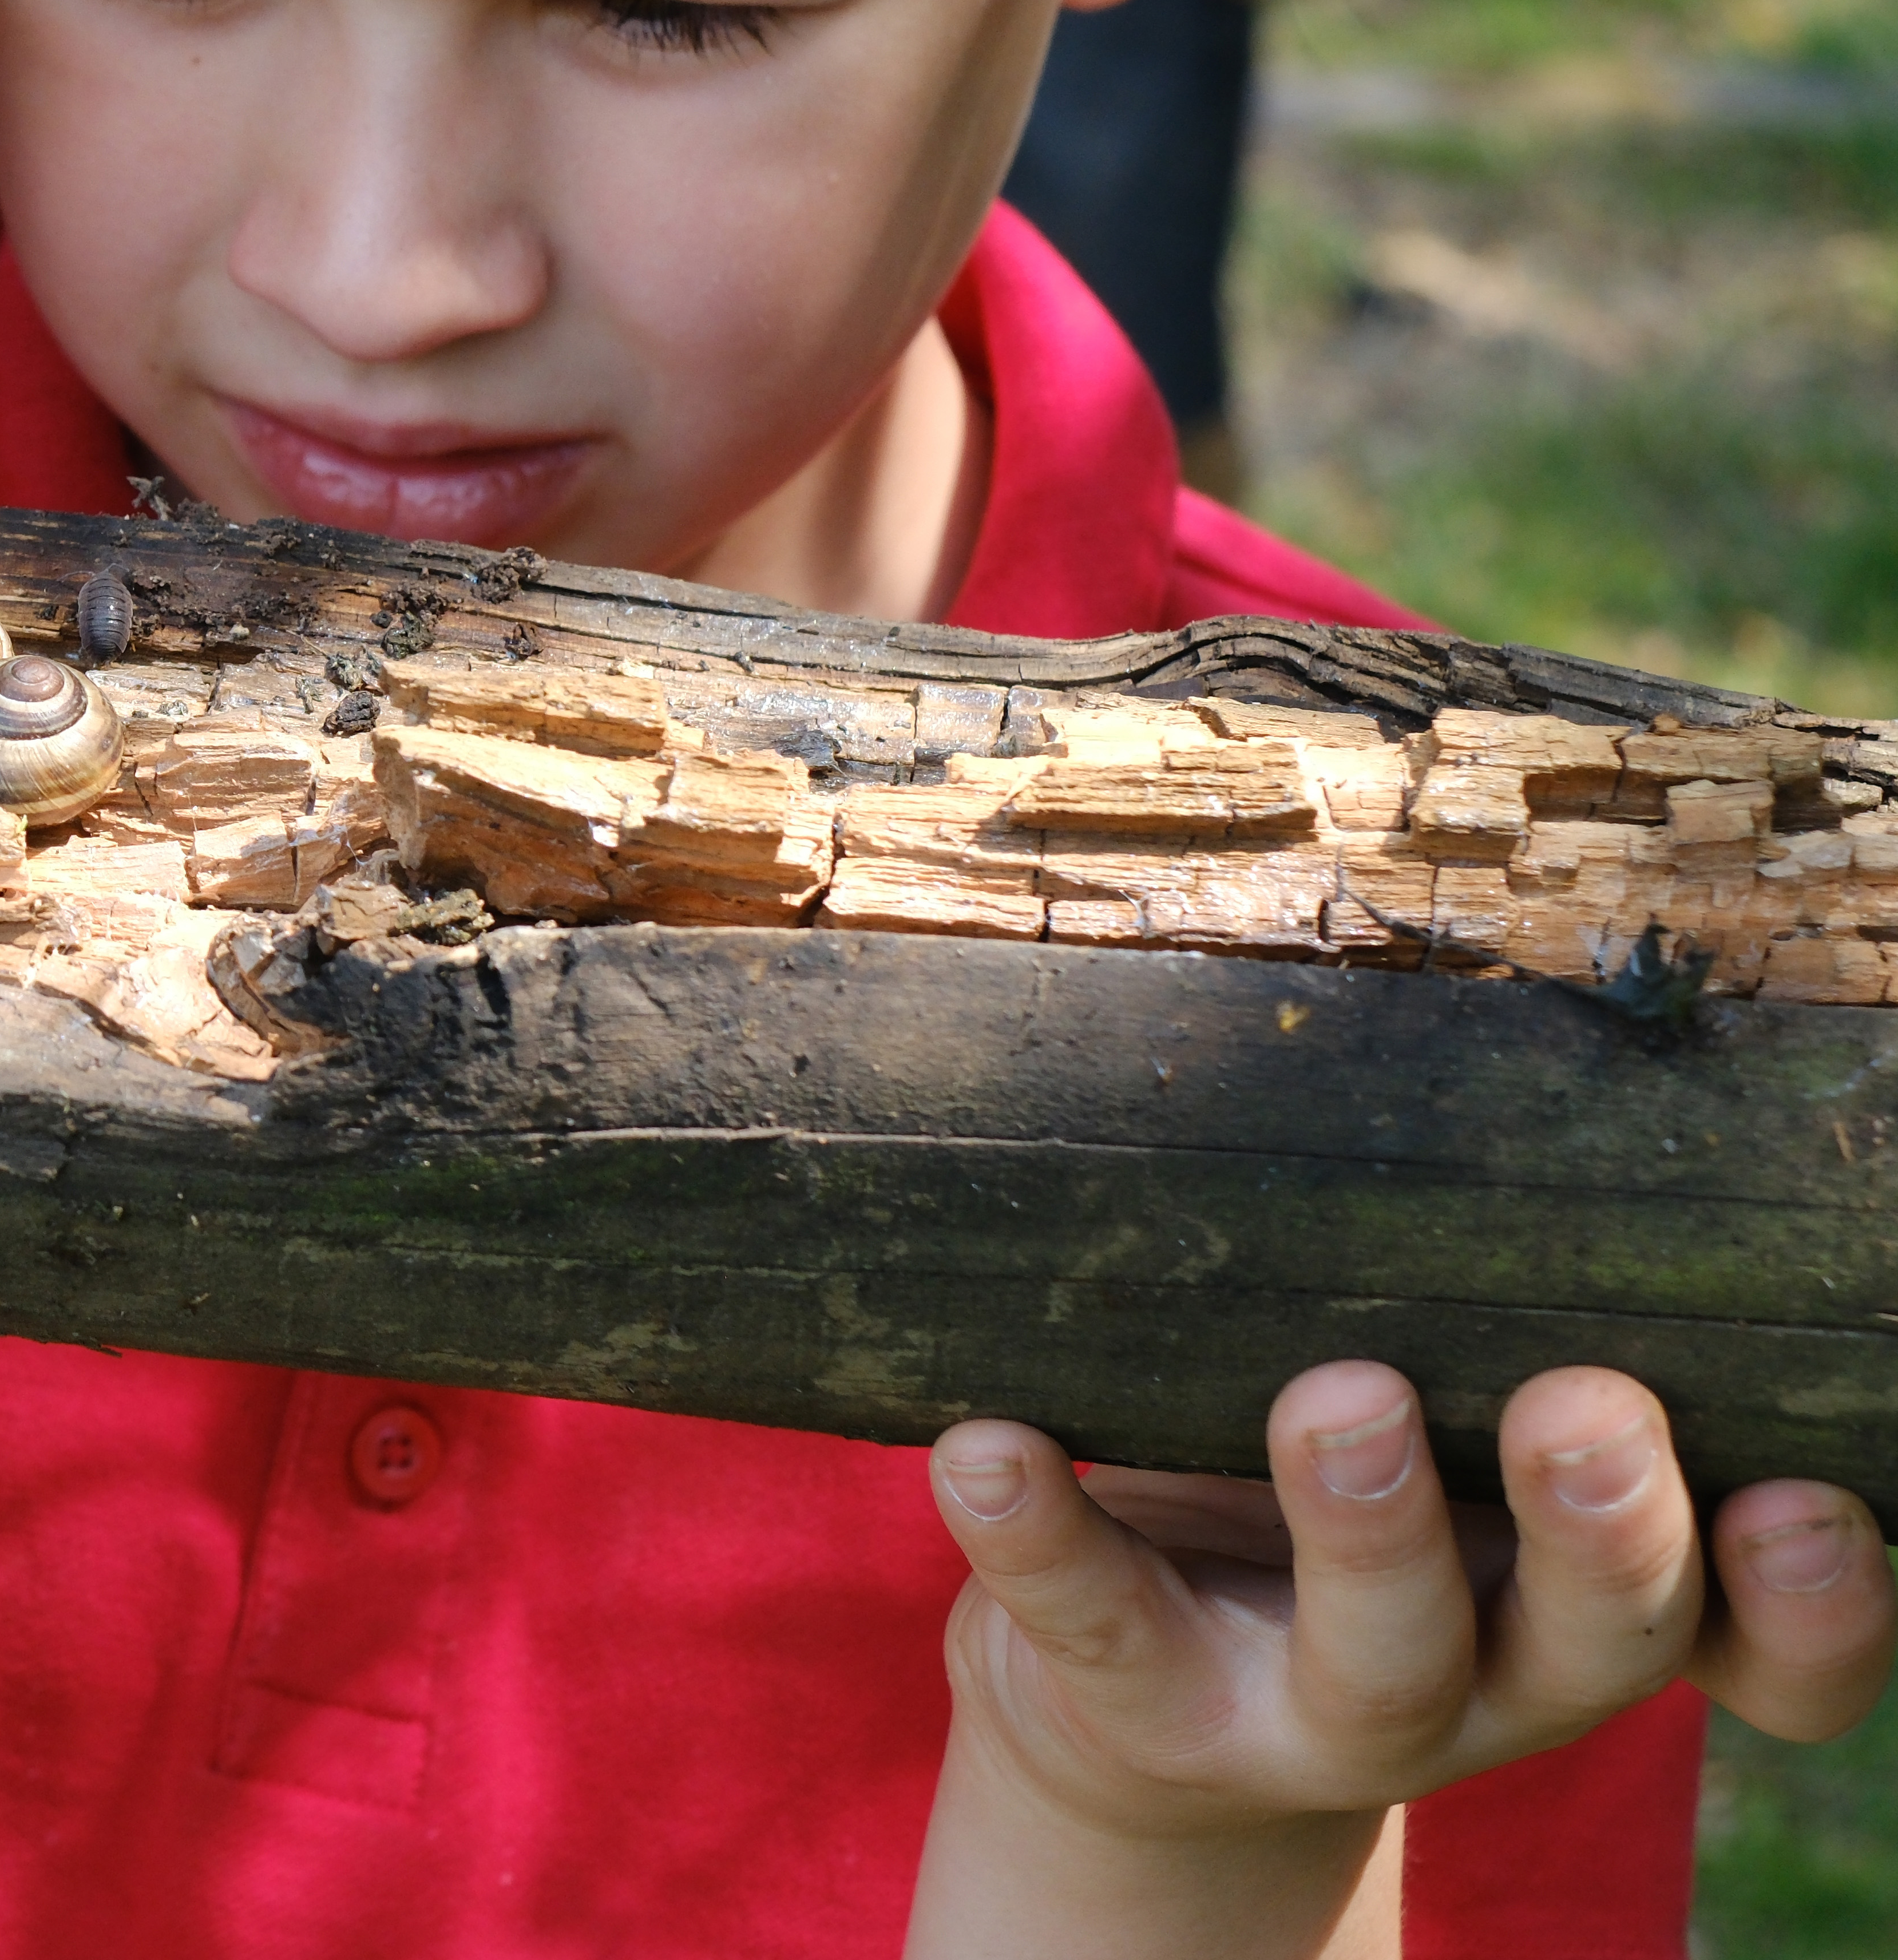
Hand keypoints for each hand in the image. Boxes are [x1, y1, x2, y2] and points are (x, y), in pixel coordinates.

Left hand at [920, 1361, 1889, 1939]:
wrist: (1140, 1702)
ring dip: (1369, 1526)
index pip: (1763, 1636)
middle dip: (1609, 1526)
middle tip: (1590, 1410)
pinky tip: (984, 1447)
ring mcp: (1320, 1711)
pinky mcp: (1145, 1701)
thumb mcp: (1448, 1432)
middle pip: (1603, 1632)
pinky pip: (1092, 1620)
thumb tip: (1516, 1088)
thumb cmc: (1328, 1507)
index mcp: (1592, 1597)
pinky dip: (1037, 1528)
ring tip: (1338, 1399)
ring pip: (1384, 1656)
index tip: (1808, 1501)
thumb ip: (1501, 1318)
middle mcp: (1496, 1673)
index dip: (1818, 1601)